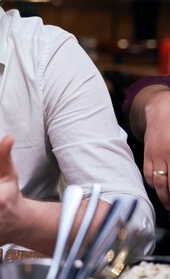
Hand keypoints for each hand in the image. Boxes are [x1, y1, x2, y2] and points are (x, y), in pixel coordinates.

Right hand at [141, 89, 169, 208]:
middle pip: (166, 183)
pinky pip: (147, 173)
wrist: (161, 110)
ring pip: (156, 181)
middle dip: (169, 198)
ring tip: (167, 204)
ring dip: (162, 195)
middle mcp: (165, 155)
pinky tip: (157, 189)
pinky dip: (152, 184)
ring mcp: (154, 155)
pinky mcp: (147, 154)